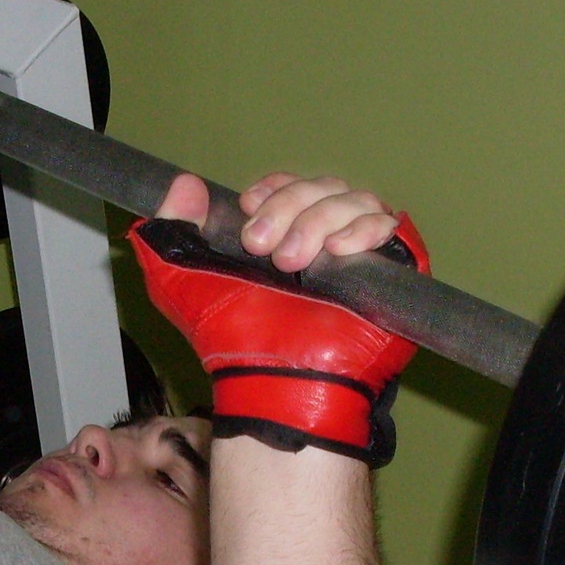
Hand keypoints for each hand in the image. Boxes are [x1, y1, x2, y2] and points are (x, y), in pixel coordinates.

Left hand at [128, 172, 427, 465]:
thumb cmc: (232, 342)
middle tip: (261, 246)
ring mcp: (362, 258)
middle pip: (324, 187)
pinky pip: (392, 228)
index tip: (249, 206)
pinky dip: (363, 229)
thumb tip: (183, 184)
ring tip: (293, 263)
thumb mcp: (179, 282)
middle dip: (289, 205)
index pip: (293, 186)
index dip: (274, 187)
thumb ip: (170, 229)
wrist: (271, 380)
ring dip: (318, 221)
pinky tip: (337, 251)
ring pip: (356, 200)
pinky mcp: (393, 275)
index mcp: (286, 237)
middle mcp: (326, 243)